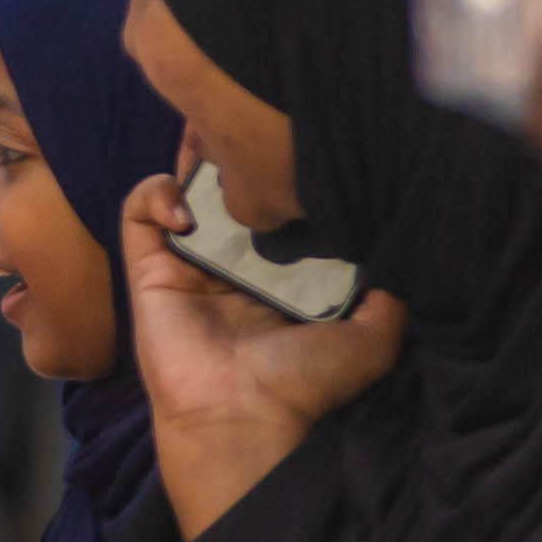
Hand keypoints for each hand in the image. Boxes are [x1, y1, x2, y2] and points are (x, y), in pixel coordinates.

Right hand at [123, 172, 406, 536]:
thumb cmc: (301, 383)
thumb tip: (402, 256)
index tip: (292, 145)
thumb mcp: (371, 338)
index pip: (274, 203)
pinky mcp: (149, 269)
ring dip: (191, 159)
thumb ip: (389, 296)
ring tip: (211, 152)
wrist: (244, 416)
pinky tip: (185, 209)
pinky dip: (155, 194)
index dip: (277, 169)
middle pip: (224, 185)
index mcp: (279, 271)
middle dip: (231, 148)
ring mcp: (188, 262)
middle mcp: (232, 262)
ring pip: (179, 187)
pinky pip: (138, 212)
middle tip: (247, 125)